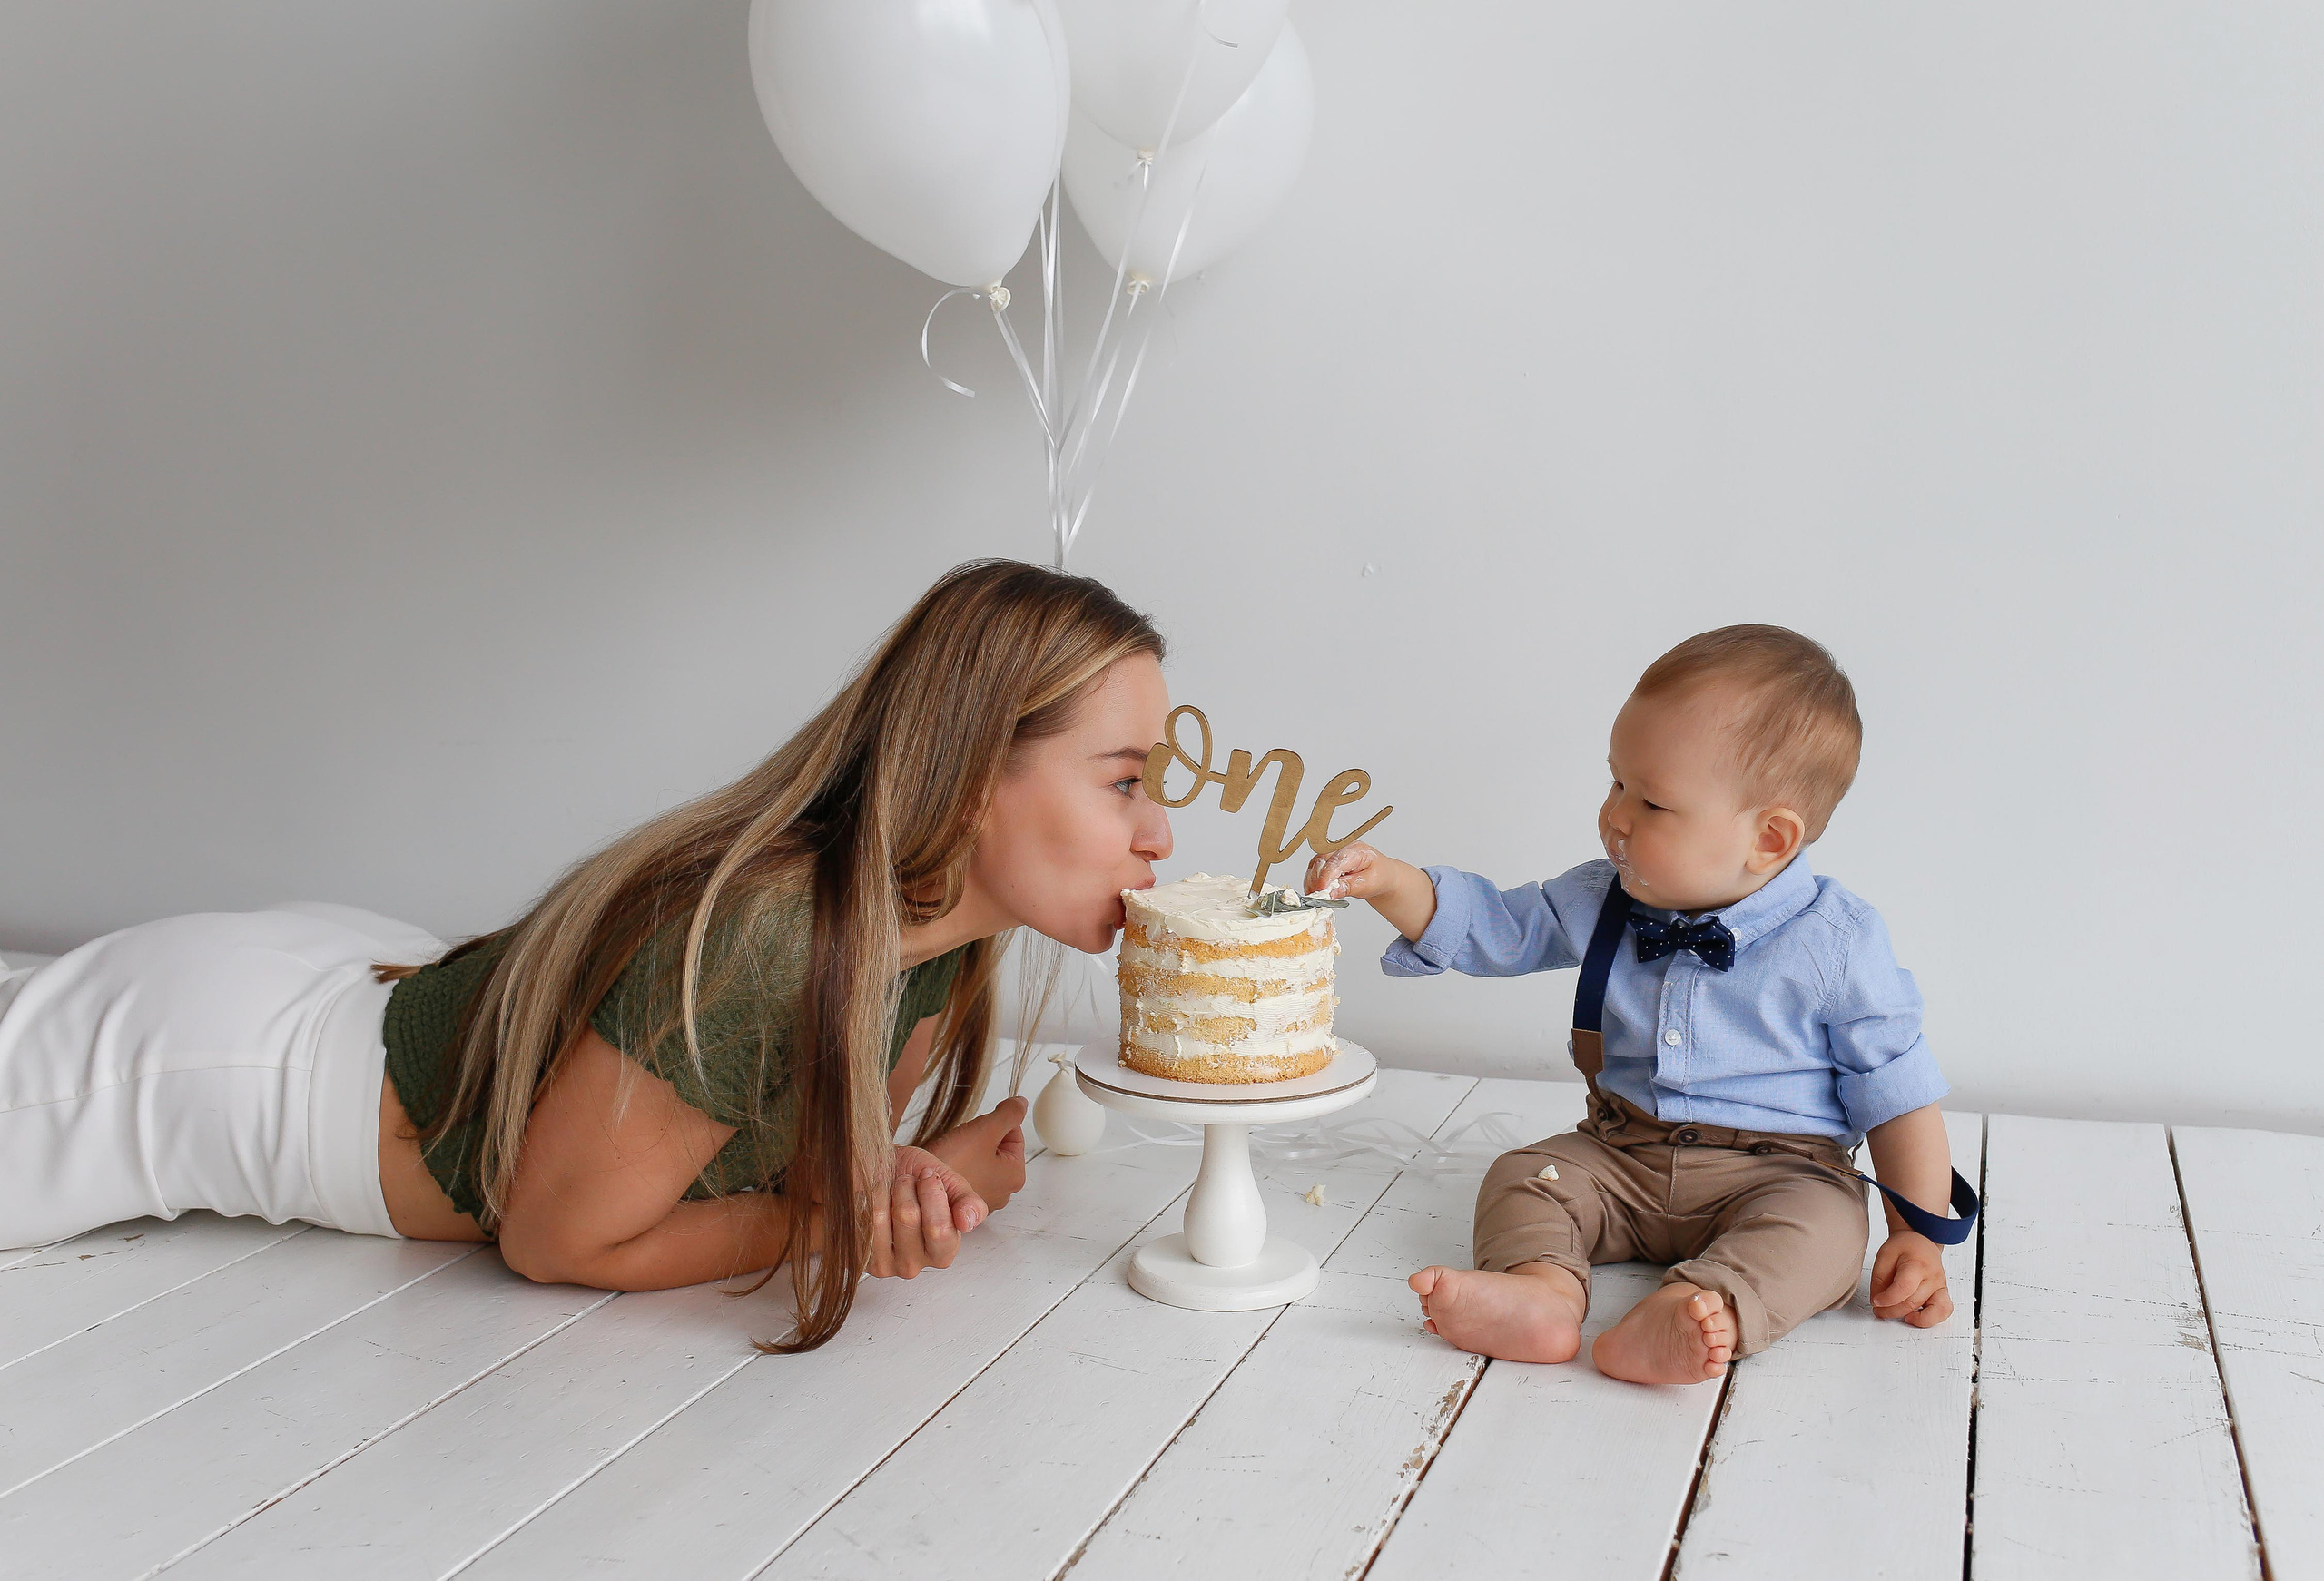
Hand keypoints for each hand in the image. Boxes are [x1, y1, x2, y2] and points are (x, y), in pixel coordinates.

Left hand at [866, 1145, 984, 1279]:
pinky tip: (870, 1201)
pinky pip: (857, 1217)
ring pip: (879, 1216)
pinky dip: (862, 1199)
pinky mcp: (857, 1255)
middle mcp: (913, 1265)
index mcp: (942, 1252)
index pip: (939, 1229)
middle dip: (905, 1187)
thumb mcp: (951, 1185)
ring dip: (882, 1190)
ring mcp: (883, 1264)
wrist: (883, 1173)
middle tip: (905, 1182)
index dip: (932, 1193)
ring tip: (887, 1189)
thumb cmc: (917, 1180)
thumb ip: (969, 1203)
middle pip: (908, 1218)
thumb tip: (967, 1223)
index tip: (928, 1176)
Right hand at [925, 1097, 1027, 1215]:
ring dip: (968, 1149)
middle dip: (980, 1137)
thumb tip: (1021, 1104)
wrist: (917, 1186)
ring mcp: (984, 1197)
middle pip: (998, 1147)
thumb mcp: (985, 1130)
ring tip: (953, 1154)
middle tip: (963, 1142)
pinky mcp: (965, 1198)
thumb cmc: (952, 1164)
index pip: (1014, 1134)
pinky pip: (967, 1171)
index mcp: (1015, 1176)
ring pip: (980, 1158)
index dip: (994, 1123)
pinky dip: (958, 1164)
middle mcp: (1003, 1191)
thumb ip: (1009, 1114)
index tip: (977, 1128)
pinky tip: (947, 1164)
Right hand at [1306, 842, 1400, 900]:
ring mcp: (1333, 853)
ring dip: (1312, 882)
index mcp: (1356, 849)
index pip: (1336, 861)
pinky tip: (1316, 892)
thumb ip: (1349, 887)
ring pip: (1314, 865)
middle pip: (1321, 860)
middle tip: (1318, 897)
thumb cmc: (1380, 877)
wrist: (1383, 876)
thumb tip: (1330, 893)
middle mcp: (1342, 847)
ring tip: (1318, 896)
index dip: (1326, 877)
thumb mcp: (1369, 884)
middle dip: (1317, 880)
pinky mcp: (1327, 860)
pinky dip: (1313, 882)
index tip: (1322, 891)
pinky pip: (1314, 870)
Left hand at [1870, 1231, 1952, 1325]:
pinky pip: (1944, 1312)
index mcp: (1917, 1264)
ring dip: (1910, 1318)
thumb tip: (1877, 1301)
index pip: (1904, 1287)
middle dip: (1891, 1310)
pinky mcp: (1943, 1294)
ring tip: (1897, 1315)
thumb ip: (1879, 1280)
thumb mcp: (1884, 1256)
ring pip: (1932, 1311)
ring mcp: (1940, 1287)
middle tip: (1878, 1310)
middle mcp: (1933, 1277)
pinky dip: (1930, 1319)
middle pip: (1913, 1302)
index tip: (1875, 1301)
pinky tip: (1914, 1317)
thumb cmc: (1904, 1248)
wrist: (1921, 1242)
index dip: (1887, 1299)